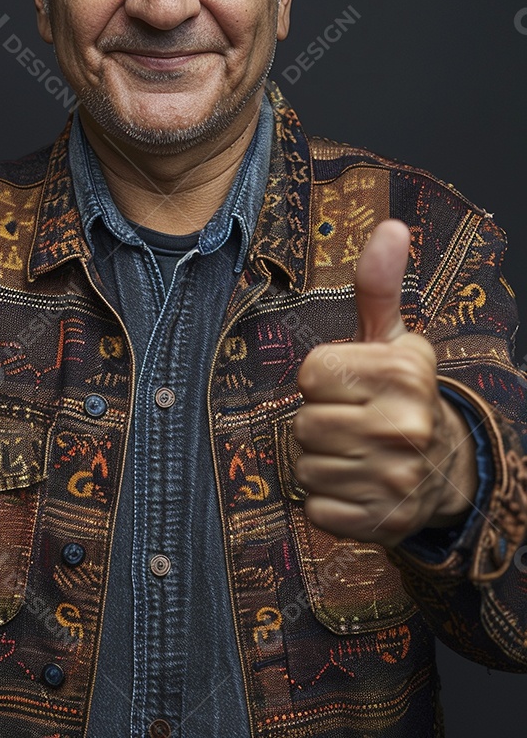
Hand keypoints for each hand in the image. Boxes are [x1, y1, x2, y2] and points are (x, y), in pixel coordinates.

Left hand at [292, 219, 477, 547]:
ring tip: (355, 453)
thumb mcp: (391, 338)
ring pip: (305, 467)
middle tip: (352, 422)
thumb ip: (379, 285)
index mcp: (404, 373)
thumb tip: (391, 225)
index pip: (311, 372)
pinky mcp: (383, 523)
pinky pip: (315, 507)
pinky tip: (357, 486)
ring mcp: (397, 480)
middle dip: (319, 421)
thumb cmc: (399, 393)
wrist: (444, 467)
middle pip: (303, 423)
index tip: (351, 384)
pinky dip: (327, 500)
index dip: (322, 378)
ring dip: (321, 461)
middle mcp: (405, 426)